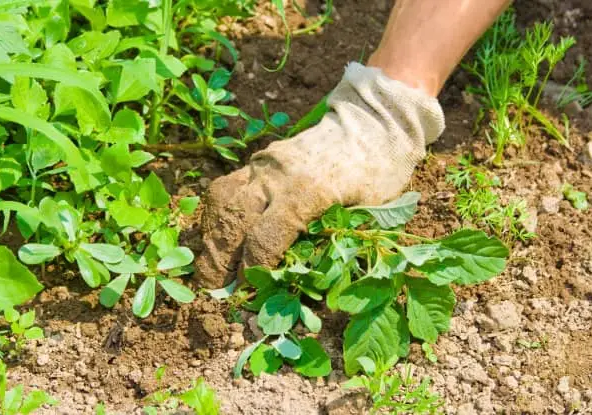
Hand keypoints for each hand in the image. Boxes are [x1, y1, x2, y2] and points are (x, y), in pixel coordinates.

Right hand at [194, 63, 444, 287]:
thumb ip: (335, 242)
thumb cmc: (379, 172)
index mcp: (307, 191)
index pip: (264, 238)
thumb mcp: (370, 212)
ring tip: (213, 262)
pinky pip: (228, 186)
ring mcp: (265, 163)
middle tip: (216, 286)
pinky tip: (223, 234)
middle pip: (233, 220)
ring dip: (212, 235)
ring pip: (222, 200)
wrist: (373, 121)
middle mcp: (277, 175)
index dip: (252, 270)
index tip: (247, 290)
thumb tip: (301, 280)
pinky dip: (220, 214)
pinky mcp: (260, 159)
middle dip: (219, 258)